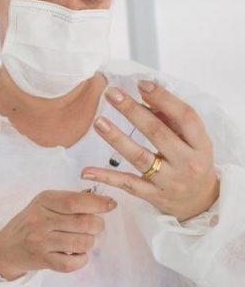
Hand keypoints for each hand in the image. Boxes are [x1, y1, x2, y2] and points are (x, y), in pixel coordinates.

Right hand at [0, 190, 115, 279]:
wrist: (6, 247)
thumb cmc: (31, 222)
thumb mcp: (44, 204)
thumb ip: (69, 200)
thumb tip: (101, 199)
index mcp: (43, 201)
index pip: (75, 201)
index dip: (98, 203)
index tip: (110, 204)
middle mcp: (40, 219)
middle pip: (84, 222)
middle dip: (97, 226)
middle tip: (93, 227)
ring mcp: (40, 240)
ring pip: (82, 242)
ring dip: (89, 243)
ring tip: (82, 241)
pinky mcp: (41, 259)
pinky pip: (72, 262)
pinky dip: (81, 260)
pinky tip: (76, 255)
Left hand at [83, 82, 218, 221]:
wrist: (200, 203)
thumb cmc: (192, 162)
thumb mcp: (192, 141)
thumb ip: (170, 120)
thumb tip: (144, 96)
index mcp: (200, 145)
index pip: (185, 117)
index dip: (164, 98)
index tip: (142, 84)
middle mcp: (187, 162)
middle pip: (157, 133)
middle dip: (132, 111)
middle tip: (111, 94)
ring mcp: (170, 181)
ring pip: (139, 157)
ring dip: (116, 138)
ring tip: (98, 122)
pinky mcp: (153, 196)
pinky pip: (127, 184)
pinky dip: (106, 177)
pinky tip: (87, 170)